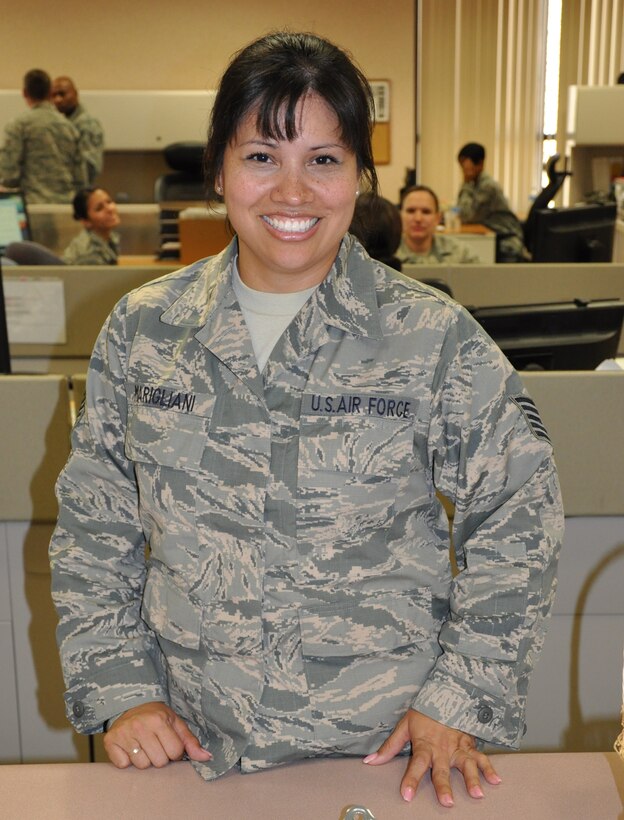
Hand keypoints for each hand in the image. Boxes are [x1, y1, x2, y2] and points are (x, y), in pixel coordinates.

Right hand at [103, 701, 211, 769]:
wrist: (130, 704)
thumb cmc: (156, 717)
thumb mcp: (175, 723)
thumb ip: (190, 741)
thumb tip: (207, 757)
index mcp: (159, 720)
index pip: (175, 752)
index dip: (174, 751)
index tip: (168, 742)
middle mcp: (140, 726)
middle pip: (159, 762)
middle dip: (160, 757)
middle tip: (155, 744)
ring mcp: (124, 734)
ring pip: (142, 766)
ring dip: (144, 759)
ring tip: (143, 746)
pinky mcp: (110, 741)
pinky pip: (124, 765)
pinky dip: (127, 760)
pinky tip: (130, 748)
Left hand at [363, 708, 500, 806]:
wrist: (444, 694)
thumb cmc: (423, 714)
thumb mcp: (403, 727)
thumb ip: (389, 747)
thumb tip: (369, 762)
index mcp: (424, 745)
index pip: (416, 764)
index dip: (411, 779)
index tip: (407, 794)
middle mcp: (442, 749)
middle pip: (442, 769)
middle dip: (444, 785)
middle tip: (447, 802)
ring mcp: (458, 747)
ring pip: (465, 764)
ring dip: (472, 779)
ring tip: (477, 794)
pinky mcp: (470, 745)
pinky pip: (481, 757)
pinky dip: (489, 768)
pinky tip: (496, 781)